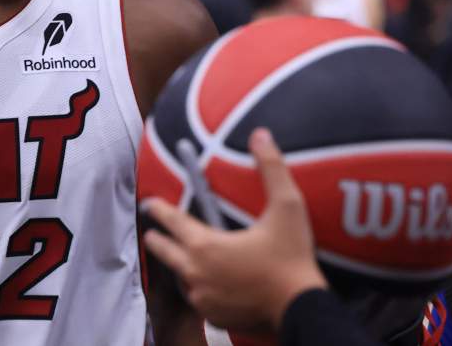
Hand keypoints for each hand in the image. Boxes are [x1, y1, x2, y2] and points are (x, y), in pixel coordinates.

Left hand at [142, 128, 326, 333]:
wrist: (302, 308)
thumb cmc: (292, 257)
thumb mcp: (287, 207)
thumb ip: (272, 168)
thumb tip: (261, 134)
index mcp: (204, 245)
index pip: (171, 221)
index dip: (158, 209)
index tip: (149, 203)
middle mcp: (195, 272)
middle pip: (163, 251)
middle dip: (158, 239)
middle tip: (155, 232)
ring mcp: (203, 298)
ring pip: (181, 278)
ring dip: (182, 266)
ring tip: (185, 257)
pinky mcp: (214, 316)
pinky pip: (199, 299)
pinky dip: (201, 289)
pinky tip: (209, 284)